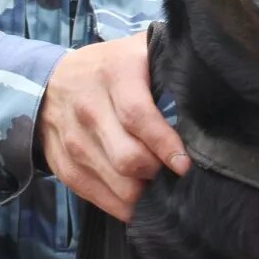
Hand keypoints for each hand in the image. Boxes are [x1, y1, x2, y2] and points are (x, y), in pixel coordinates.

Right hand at [37, 32, 190, 220]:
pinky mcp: (63, 167)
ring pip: (117, 184)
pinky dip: (124, 206)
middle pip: (128, 158)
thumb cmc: (109, 69)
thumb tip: (211, 98)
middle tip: (173, 174)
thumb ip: (169, 67)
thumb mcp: (137, 52)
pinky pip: (98, 198)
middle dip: (157, 173)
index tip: (185, 164)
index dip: (165, 145)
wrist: (47, 83)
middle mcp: (88, 108)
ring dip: (144, 192)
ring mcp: (72, 141)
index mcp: (112, 75)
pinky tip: (139, 198)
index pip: (138, 117)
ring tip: (159, 185)